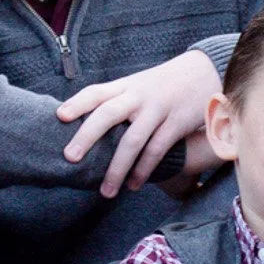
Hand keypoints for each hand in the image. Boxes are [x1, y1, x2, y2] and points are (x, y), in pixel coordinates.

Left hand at [57, 50, 219, 197]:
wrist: (204, 71)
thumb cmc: (164, 85)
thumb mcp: (138, 85)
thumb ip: (116, 101)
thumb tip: (85, 126)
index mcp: (125, 86)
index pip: (96, 92)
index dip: (77, 103)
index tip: (59, 117)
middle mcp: (138, 96)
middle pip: (107, 114)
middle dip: (87, 136)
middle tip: (70, 158)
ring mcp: (157, 110)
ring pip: (132, 140)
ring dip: (117, 169)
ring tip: (105, 192)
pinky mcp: (176, 123)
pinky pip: (157, 150)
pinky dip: (144, 170)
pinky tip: (134, 185)